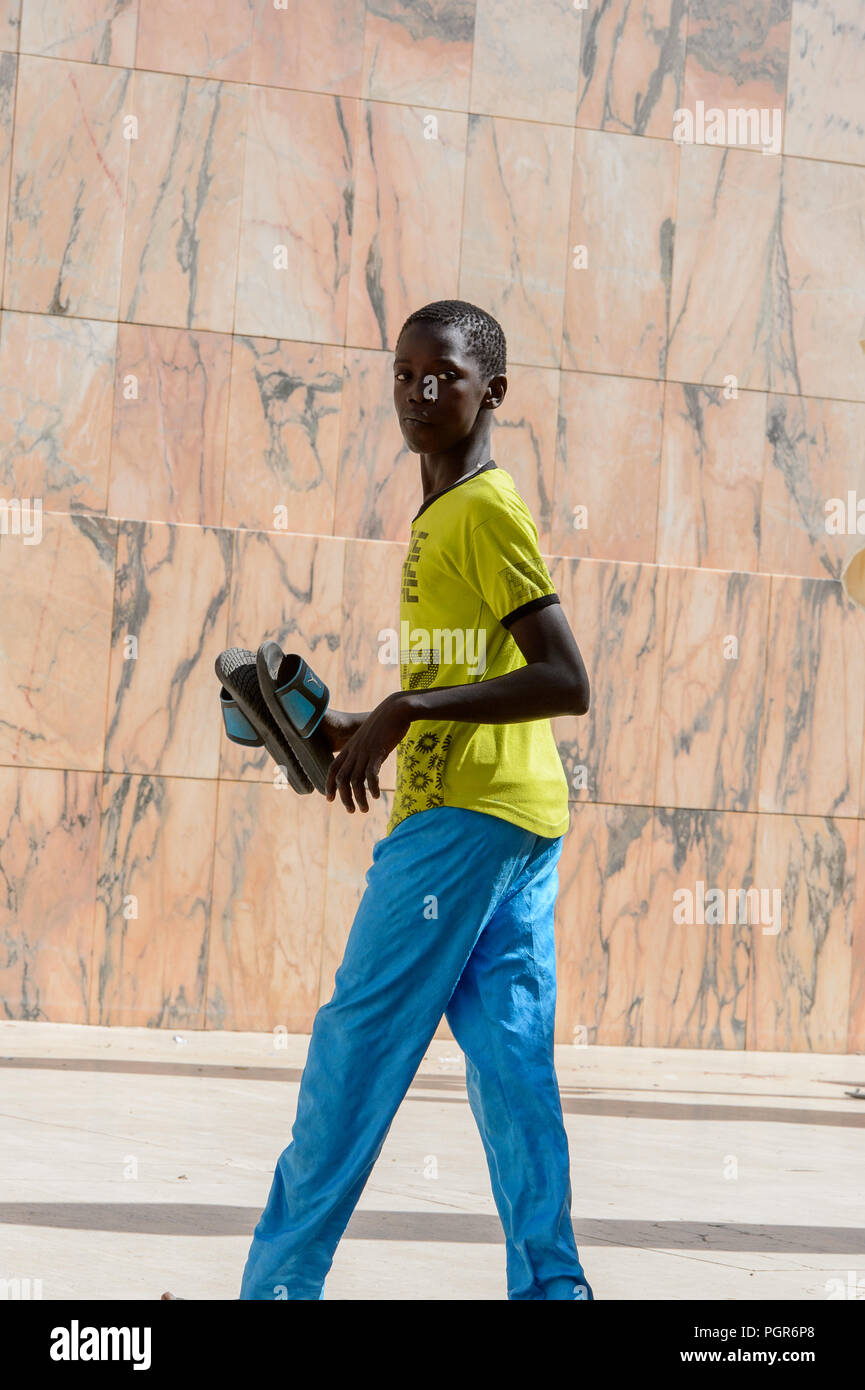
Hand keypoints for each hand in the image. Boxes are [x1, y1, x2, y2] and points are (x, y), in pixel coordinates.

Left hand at [325, 693, 412, 812]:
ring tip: (364, 809)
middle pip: (342, 779)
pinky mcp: (377, 752)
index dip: (329, 785)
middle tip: (351, 811)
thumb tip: (368, 770)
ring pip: (356, 780)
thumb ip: (366, 753)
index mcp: (349, 748)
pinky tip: (377, 796)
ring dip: (359, 798)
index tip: (330, 799)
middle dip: (344, 797)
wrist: (395, 709)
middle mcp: (354, 751)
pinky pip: (371, 774)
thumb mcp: (370, 739)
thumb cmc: (385, 724)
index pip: (333, 769)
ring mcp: (365, 751)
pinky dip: (372, 787)